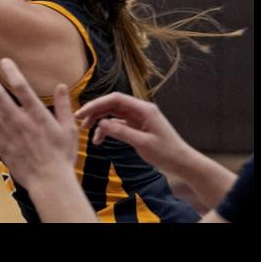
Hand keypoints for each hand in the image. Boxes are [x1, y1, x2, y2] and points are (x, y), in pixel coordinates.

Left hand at [0, 57, 79, 183]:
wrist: (50, 180)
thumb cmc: (62, 155)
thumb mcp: (68, 128)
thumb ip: (64, 106)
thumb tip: (61, 85)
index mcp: (37, 114)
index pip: (21, 86)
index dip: (11, 71)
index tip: (4, 61)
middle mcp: (19, 121)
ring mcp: (8, 134)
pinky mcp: (1, 147)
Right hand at [74, 91, 191, 171]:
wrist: (181, 161)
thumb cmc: (166, 152)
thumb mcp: (142, 143)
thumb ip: (121, 132)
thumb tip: (101, 124)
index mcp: (143, 109)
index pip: (115, 99)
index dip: (96, 104)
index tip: (81, 113)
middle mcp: (140, 110)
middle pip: (112, 104)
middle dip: (95, 111)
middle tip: (79, 122)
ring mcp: (138, 118)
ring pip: (113, 114)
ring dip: (100, 121)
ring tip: (88, 133)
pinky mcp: (137, 126)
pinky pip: (118, 124)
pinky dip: (108, 130)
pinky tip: (100, 139)